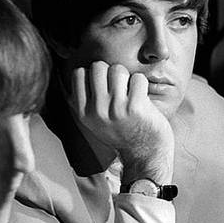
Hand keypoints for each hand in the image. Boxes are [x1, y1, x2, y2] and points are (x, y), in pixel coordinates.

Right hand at [69, 61, 173, 184]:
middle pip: (98, 66)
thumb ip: (86, 99)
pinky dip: (142, 85)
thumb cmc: (122, 133)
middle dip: (111, 71)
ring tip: (131, 93)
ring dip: (128, 77)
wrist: (145, 156)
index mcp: (83, 112)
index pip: (79, 73)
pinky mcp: (135, 107)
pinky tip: (142, 98)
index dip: (93, 73)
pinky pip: (138, 78)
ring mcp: (115, 108)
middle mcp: (96, 110)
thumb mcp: (94, 121)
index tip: (104, 85)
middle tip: (120, 88)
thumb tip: (81, 70)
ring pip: (118, 69)